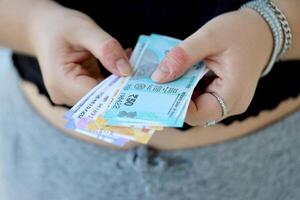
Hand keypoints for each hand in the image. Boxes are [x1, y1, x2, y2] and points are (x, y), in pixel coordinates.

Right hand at [29, 3, 131, 105]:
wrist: (44, 29)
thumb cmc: (60, 27)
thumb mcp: (85, 30)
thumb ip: (106, 49)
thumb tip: (127, 71)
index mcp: (61, 82)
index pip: (97, 96)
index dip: (119, 91)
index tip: (139, 81)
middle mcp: (64, 95)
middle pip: (101, 99)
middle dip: (122, 85)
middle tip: (140, 69)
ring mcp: (70, 96)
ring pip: (103, 95)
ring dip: (119, 81)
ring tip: (129, 60)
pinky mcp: (78, 92)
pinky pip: (101, 90)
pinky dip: (113, 79)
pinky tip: (120, 63)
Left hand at [151, 9, 272, 125]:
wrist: (262, 32)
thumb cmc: (241, 32)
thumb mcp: (210, 37)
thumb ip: (183, 57)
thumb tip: (158, 77)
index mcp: (232, 96)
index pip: (197, 114)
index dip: (175, 105)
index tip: (157, 90)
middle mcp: (231, 105)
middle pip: (194, 112)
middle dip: (174, 98)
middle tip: (156, 82)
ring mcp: (227, 102)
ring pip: (195, 106)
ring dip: (179, 91)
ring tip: (167, 75)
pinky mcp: (222, 96)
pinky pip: (200, 97)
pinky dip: (187, 86)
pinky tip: (180, 73)